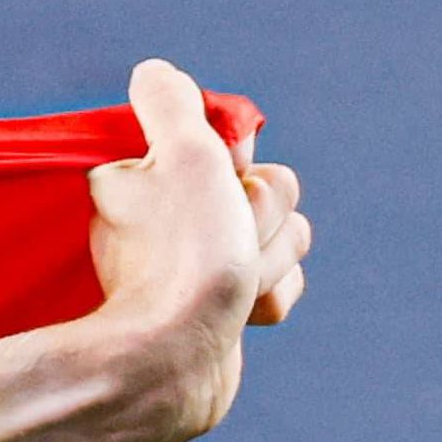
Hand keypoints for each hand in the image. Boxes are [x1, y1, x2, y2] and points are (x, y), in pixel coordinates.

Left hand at [83, 58, 314, 441]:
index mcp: (154, 175)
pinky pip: (281, 285)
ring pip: (286, 239)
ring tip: (234, 287)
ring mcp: (203, 264)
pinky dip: (270, 298)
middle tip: (230, 241)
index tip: (225, 182)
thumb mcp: (182, 153)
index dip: (244, 166)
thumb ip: (171, 100)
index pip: (237, 147)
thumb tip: (157, 77)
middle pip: (272, 191)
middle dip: (264, 219)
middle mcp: (174, 217)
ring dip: (271, 261)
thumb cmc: (182, 257)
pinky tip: (242, 317)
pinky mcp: (227, 309)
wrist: (176, 363)